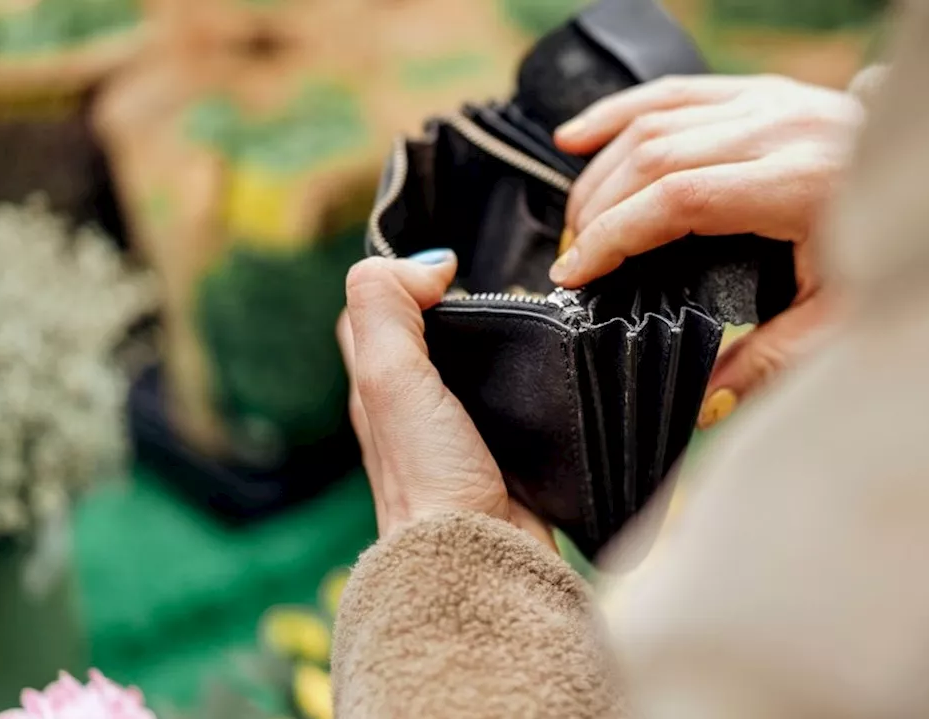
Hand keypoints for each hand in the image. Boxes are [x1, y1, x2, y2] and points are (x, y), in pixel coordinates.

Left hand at [338, 250, 554, 548]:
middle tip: (503, 289)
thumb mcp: (390, 377)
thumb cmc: (430, 479)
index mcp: (377, 388)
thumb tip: (430, 264)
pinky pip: (518, 401)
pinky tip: (550, 372)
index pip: (378, 311)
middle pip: (433, 335)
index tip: (453, 267)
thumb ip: (388, 306)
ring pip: (480, 365)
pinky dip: (532, 380)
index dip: (404, 278)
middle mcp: (415, 409)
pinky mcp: (508, 455)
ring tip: (535, 322)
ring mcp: (463, 433)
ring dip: (504, 343)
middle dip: (463, 306)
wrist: (482, 563)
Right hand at [550, 74, 863, 423]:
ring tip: (576, 225)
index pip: (677, 199)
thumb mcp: (844, 322)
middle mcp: (781, 129)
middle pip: (655, 156)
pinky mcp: (765, 93)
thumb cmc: (907, 255)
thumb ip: (771, 361)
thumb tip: (704, 401)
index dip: (615, 235)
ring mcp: (771, 102)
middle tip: (575, 265)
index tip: (576, 274)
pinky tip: (577, 137)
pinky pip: (675, 93)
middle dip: (598, 211)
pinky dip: (620, 113)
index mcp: (798, 182)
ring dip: (603, 170)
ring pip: (656, 122)